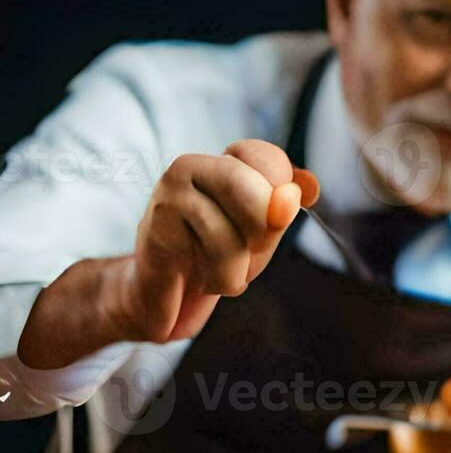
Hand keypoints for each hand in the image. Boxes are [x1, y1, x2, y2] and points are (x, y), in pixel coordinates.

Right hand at [118, 140, 319, 342]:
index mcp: (221, 160)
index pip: (269, 158)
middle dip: (263, 231)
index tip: (274, 221)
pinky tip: (205, 279)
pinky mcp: (155, 229)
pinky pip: (213, 254)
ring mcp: (167, 196)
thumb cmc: (217, 255)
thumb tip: (293, 195)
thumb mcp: (262, 230)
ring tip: (228, 273)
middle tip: (251, 251)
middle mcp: (189, 166)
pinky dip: (224, 278)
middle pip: (250, 188)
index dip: (283, 196)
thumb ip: (282, 209)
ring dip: (243, 265)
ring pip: (234, 226)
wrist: (162, 294)